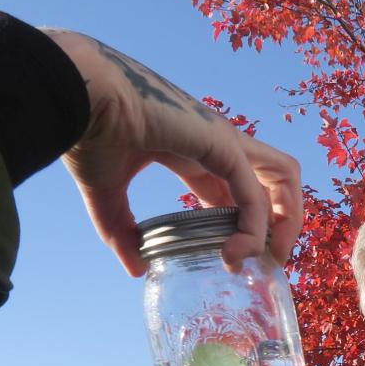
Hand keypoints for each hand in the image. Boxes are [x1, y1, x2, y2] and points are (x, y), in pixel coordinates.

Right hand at [40, 29, 302, 273]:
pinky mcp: (221, 145)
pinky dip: (255, 227)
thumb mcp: (106, 193)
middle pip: (276, 178)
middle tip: (270, 259)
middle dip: (284, 219)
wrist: (77, 96)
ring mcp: (224, 140)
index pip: (241, 187)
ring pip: (284, 176)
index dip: (248, 224)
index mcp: (196, 150)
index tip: (236, 258)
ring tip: (269, 256)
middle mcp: (218, 142)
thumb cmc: (88, 132)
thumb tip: (134, 269)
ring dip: (287, 219)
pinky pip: (255, 193)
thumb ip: (121, 231)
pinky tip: (237, 251)